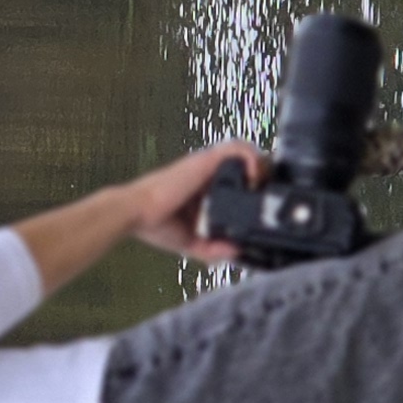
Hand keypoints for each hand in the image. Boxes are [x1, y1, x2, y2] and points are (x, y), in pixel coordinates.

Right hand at [11, 143, 268, 290]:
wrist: (136, 213)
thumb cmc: (155, 224)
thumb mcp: (190, 242)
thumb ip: (212, 249)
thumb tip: (236, 253)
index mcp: (202, 188)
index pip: (234, 178)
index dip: (252, 185)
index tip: (260, 201)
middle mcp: (206, 172)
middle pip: (244, 162)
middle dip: (262, 173)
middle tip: (267, 193)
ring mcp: (206, 164)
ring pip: (243, 151)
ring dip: (260, 164)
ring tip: (262, 184)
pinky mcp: (205, 160)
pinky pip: (236, 149)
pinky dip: (251, 159)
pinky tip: (255, 177)